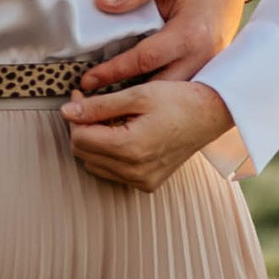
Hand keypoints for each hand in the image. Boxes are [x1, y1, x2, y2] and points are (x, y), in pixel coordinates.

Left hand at [63, 77, 249, 195]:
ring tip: (109, 119)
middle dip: (82, 128)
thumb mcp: (137, 95)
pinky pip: (113, 172)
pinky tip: (122, 135)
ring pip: (95, 165)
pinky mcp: (148, 183)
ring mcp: (141, 180)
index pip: (79, 138)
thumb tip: (67, 111)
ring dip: (94, 142)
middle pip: (84, 153)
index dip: (75, 115)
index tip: (79, 96)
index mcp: (130, 148)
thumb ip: (98, 105)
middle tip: (91, 105)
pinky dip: (109, 154)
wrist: (212, 114)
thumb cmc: (179, 100)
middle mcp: (134, 171)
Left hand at [81, 0, 248, 93]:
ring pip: (171, 94)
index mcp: (191, 32)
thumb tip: (104, 4)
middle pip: (159, 86)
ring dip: (142, 101)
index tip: (89, 79)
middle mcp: (202, 56)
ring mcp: (207, 66)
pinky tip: (136, 97)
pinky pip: (180, 88)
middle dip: (125, 97)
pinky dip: (158, 95)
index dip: (114, 70)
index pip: (145, 59)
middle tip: (93, 101)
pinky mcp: (206, 69)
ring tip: (109, 103)